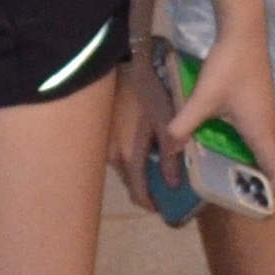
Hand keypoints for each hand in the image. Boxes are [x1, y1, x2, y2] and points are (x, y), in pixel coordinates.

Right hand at [111, 52, 165, 209]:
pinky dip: (129, 160)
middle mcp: (111, 157)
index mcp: (128, 156)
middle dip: (146, 189)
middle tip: (164, 188)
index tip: (164, 209)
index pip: (138, 192)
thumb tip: (174, 183)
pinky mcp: (100, 136)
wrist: (117, 65)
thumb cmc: (145, 92)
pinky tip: (141, 150)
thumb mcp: (165, 121)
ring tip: (156, 168)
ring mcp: (102, 147)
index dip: (151, 204)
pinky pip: (116, 157)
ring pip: (122, 170)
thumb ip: (170, 153)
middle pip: (129, 183)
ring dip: (137, 173)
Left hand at [163, 25, 274, 202]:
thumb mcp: (203, 98)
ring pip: (263, 148)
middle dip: (256, 182)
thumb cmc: (229, 67)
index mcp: (261, 132)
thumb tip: (170, 147)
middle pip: (271, 164)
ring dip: (250, 163)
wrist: (244, 31)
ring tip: (224, 174)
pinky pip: (256, 134)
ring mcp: (265, 113)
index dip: (271, 193)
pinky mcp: (259, 102)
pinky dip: (245, 146)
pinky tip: (222, 144)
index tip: (256, 206)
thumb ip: (184, 124)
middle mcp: (268, 126)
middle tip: (232, 194)